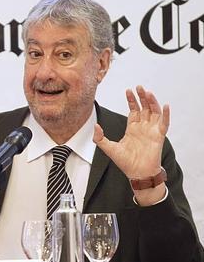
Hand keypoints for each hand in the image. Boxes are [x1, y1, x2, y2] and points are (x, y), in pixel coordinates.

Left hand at [93, 86, 168, 204]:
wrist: (136, 173)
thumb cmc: (125, 162)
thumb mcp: (108, 148)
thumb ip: (100, 138)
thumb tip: (95, 126)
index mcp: (132, 128)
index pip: (133, 110)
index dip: (131, 100)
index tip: (128, 90)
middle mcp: (143, 127)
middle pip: (144, 108)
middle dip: (142, 97)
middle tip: (139, 87)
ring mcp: (151, 131)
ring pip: (154, 112)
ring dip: (152, 102)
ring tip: (148, 93)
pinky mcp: (159, 136)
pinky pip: (164, 123)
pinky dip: (166, 114)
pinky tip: (165, 106)